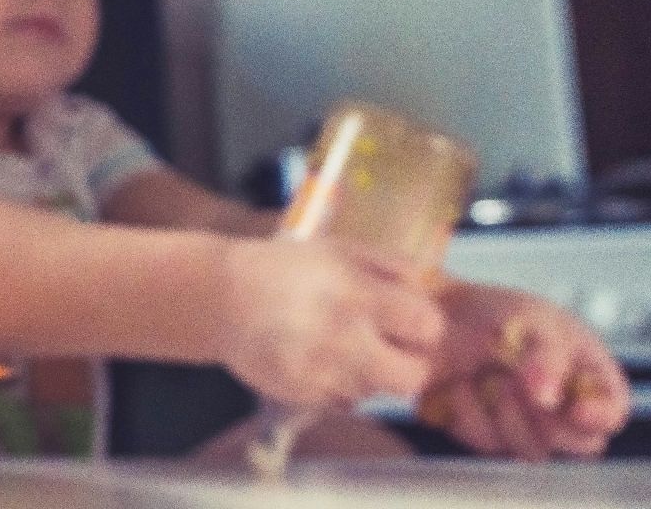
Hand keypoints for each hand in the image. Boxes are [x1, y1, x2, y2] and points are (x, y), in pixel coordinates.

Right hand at [216, 238, 444, 407]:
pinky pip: (344, 401)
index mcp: (359, 295)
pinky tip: (320, 359)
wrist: (221, 297)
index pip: (428, 327)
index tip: (409, 320)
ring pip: (378, 391)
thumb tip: (428, 289)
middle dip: (410, 363)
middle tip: (392, 348)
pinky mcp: (303, 395)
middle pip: (412, 377)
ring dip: (371, 373)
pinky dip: (340, 384)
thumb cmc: (285, 267)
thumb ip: (391, 265)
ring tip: (346, 348)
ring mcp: (324, 372)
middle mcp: (346, 339)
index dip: (424, 325)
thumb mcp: (339, 249)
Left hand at [417, 282, 629, 459]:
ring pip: (534, 450)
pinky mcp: (490, 435)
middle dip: (548, 419)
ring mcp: (528, 425)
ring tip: (487, 374)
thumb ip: (548, 357)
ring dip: (505, 412)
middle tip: (516, 383)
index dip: (600, 416)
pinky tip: (461, 385)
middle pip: (581, 444)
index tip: (575, 409)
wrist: (436, 315)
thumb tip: (548, 398)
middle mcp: (564, 406)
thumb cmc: (495, 312)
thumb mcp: (532, 319)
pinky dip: (471, 414)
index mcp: (588, 373)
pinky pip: (489, 444)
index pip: (612, 411)